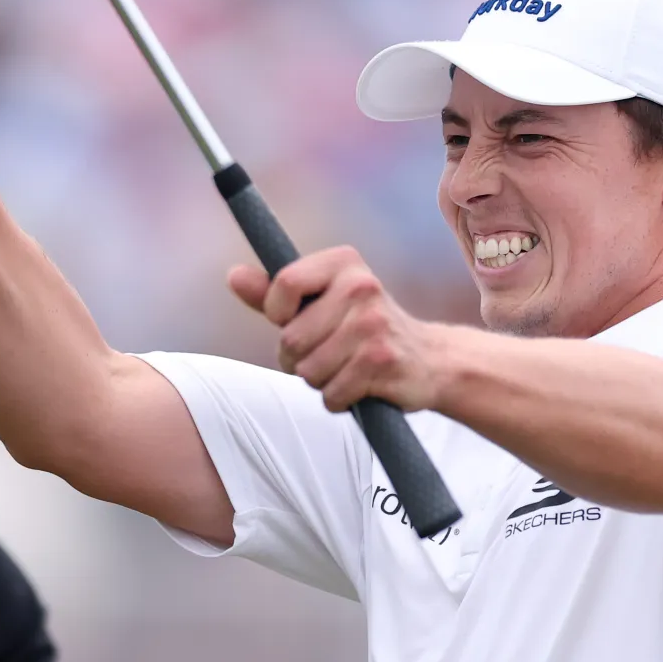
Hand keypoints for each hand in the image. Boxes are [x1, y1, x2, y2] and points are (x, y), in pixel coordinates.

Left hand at [229, 245, 444, 412]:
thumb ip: (275, 292)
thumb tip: (233, 276)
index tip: (294, 319)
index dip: (278, 314)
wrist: (429, 360)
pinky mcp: (382, 362)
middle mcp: (362, 287)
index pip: (283, 285)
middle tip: (325, 353)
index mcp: (344, 262)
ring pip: (308, 371)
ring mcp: (374, 325)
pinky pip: (331, 394)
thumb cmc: (363, 329)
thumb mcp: (321, 301)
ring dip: (319, 380)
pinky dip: (338, 399)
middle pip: (291, 339)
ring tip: (344, 368)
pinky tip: (358, 385)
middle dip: (298, 358)